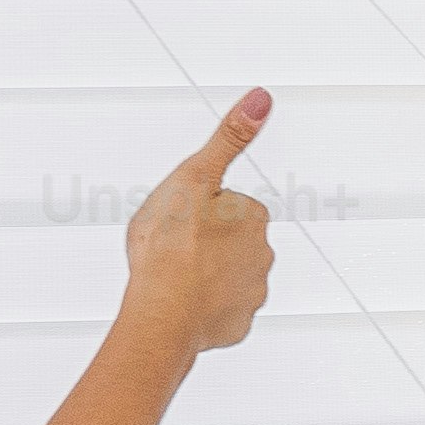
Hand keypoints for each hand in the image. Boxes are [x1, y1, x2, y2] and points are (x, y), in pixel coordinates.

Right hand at [122, 91, 277, 354]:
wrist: (162, 313)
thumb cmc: (171, 246)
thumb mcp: (195, 176)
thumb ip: (229, 137)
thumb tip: (261, 99)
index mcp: (254, 217)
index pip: (227, 204)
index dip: (198, 208)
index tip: (181, 217)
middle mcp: (263, 255)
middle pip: (227, 241)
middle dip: (203, 241)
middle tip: (172, 247)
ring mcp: (251, 294)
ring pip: (223, 276)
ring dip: (202, 275)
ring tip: (173, 276)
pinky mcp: (236, 325)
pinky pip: (218, 311)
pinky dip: (201, 307)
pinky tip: (181, 303)